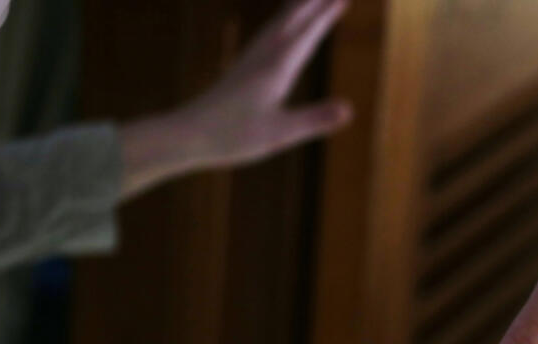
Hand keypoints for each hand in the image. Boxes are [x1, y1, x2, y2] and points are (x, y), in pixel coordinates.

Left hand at [119, 0, 350, 197]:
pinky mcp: (241, 68)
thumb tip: (350, 109)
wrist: (187, 134)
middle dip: (314, 3)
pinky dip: (281, 24)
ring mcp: (250, 60)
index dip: (326, 16)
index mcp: (276, 68)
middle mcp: (263, 56)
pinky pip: (267, 36)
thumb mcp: (280, 133)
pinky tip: (280, 29)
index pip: (307, 35)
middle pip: (293, 20)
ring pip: (278, 24)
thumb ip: (315, 119)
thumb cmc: (232, 136)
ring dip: (297, 9)